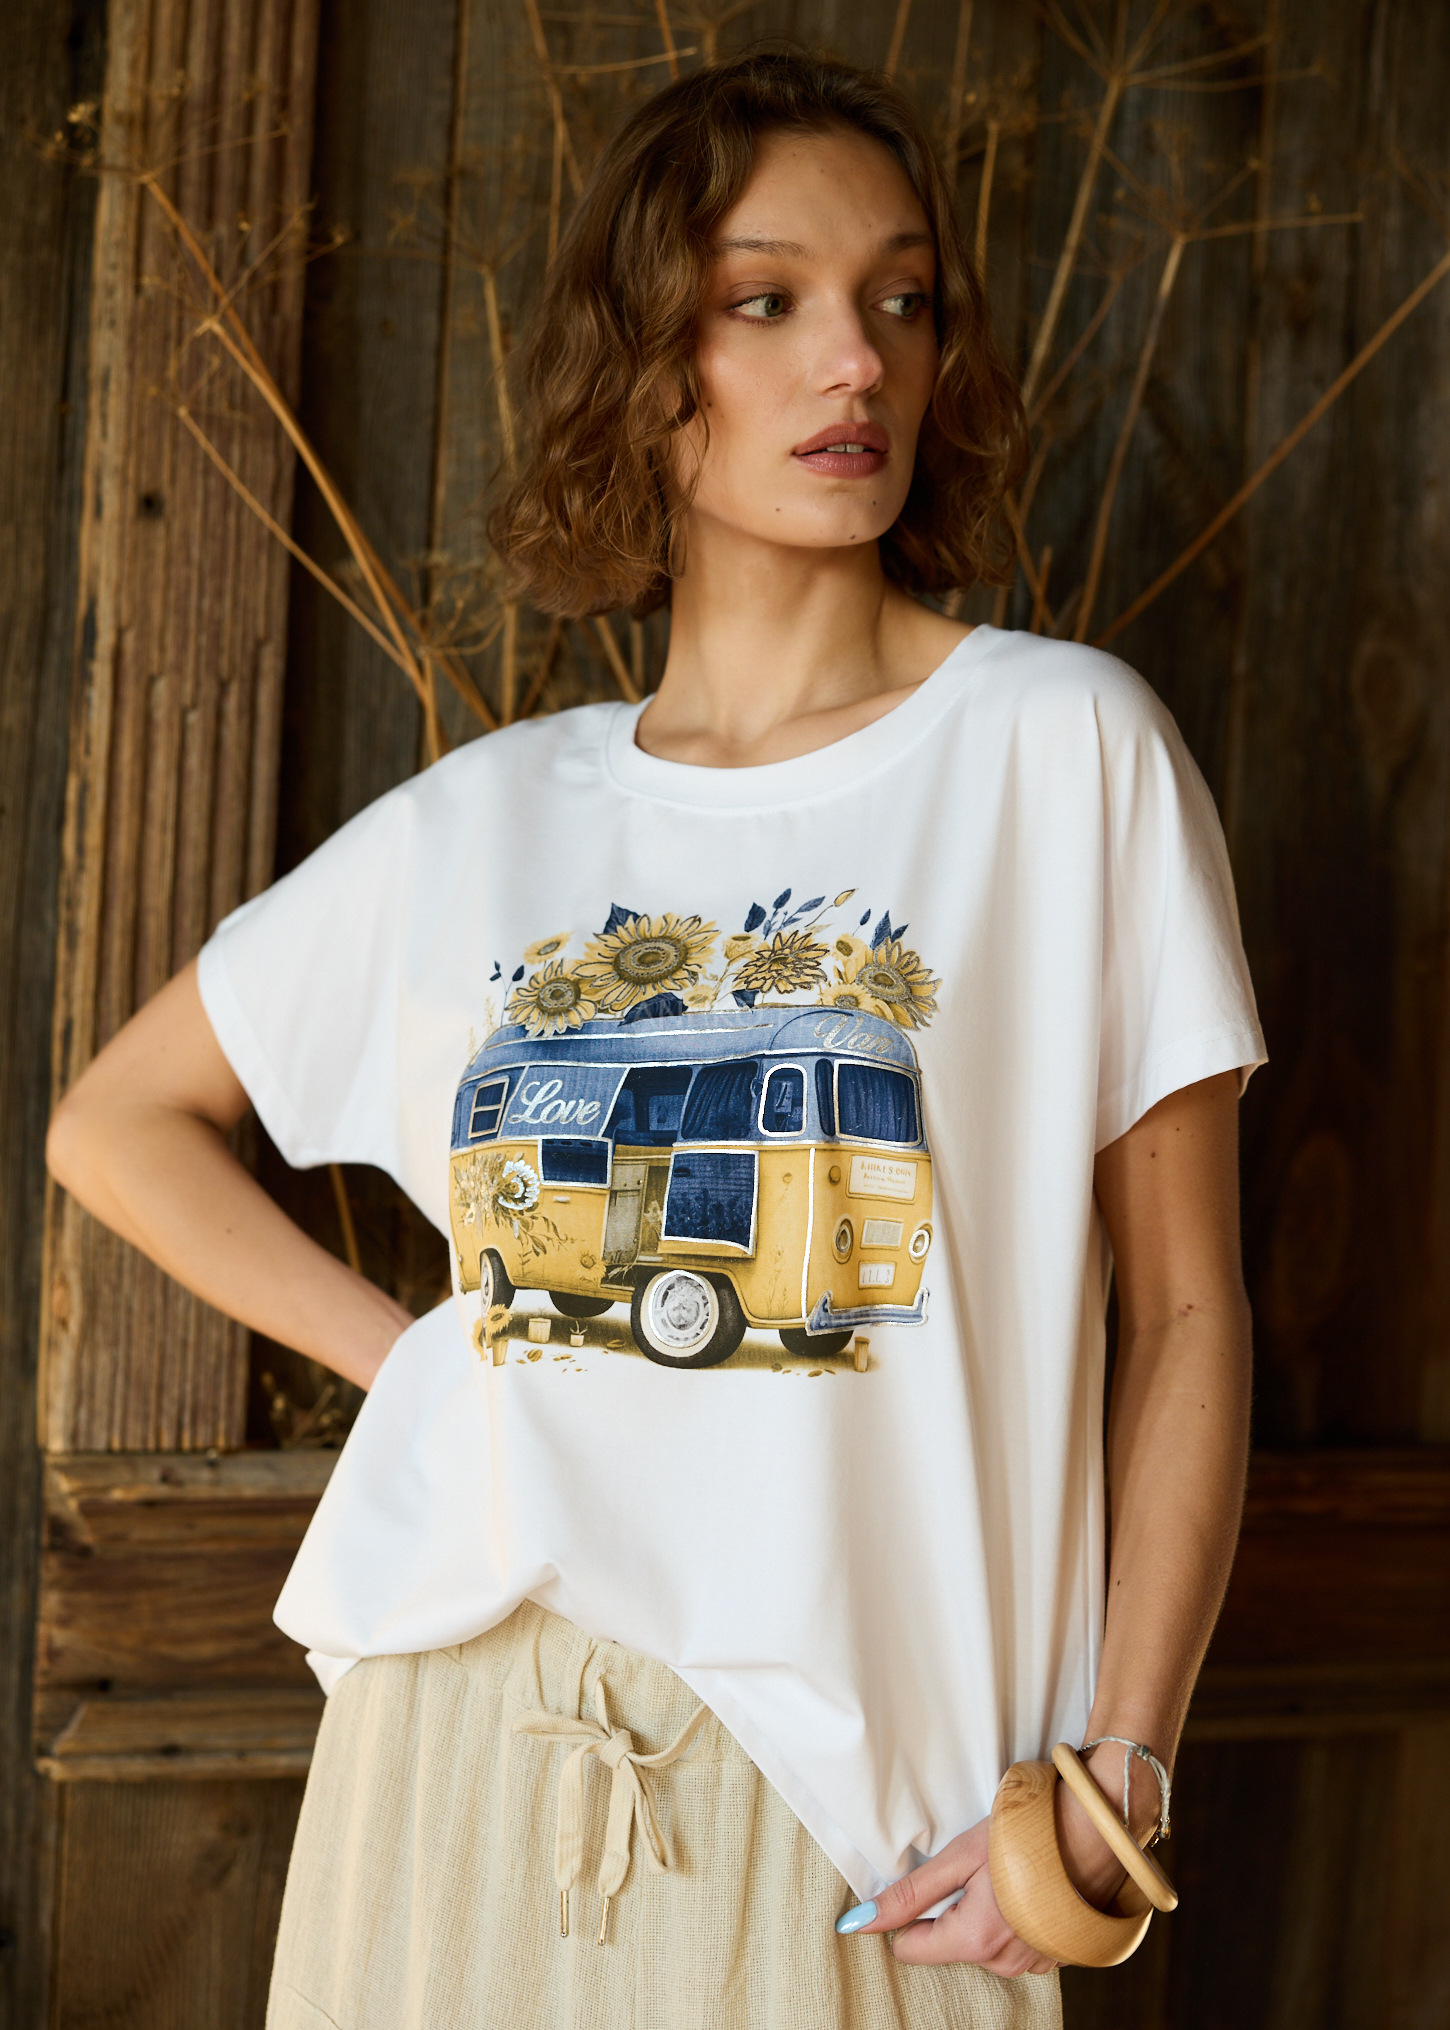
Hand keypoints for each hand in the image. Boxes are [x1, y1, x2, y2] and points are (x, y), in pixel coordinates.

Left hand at [836, 1818, 1055, 1974]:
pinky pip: (1012, 1945)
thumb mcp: (960, 1856)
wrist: (1095, 1830)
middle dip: (951, 1910)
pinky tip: (1027, 1889)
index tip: (931, 1883)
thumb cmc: (1026, 1836)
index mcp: (974, 1941)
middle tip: (977, 1871)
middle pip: (947, 1944)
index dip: (911, 1914)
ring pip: (980, 1945)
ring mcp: (1032, 1964)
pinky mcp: (1053, 1956)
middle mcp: (1003, 1964)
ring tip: (1006, 1876)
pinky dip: (1011, 1920)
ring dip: (983, 1914)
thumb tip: (858, 1923)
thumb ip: (909, 1894)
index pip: (910, 1950)